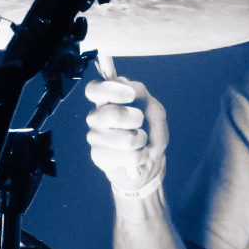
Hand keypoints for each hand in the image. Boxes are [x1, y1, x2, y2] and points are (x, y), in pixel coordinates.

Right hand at [85, 75, 168, 194]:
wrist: (150, 162)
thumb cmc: (149, 132)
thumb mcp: (153, 110)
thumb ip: (142, 95)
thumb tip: (128, 87)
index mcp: (106, 100)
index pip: (94, 89)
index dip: (110, 90)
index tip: (130, 95)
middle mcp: (96, 117)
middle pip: (112, 114)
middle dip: (136, 119)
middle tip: (140, 121)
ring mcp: (95, 137)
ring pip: (124, 140)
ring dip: (141, 140)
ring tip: (141, 141)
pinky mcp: (98, 156)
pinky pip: (127, 157)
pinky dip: (140, 157)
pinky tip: (138, 156)